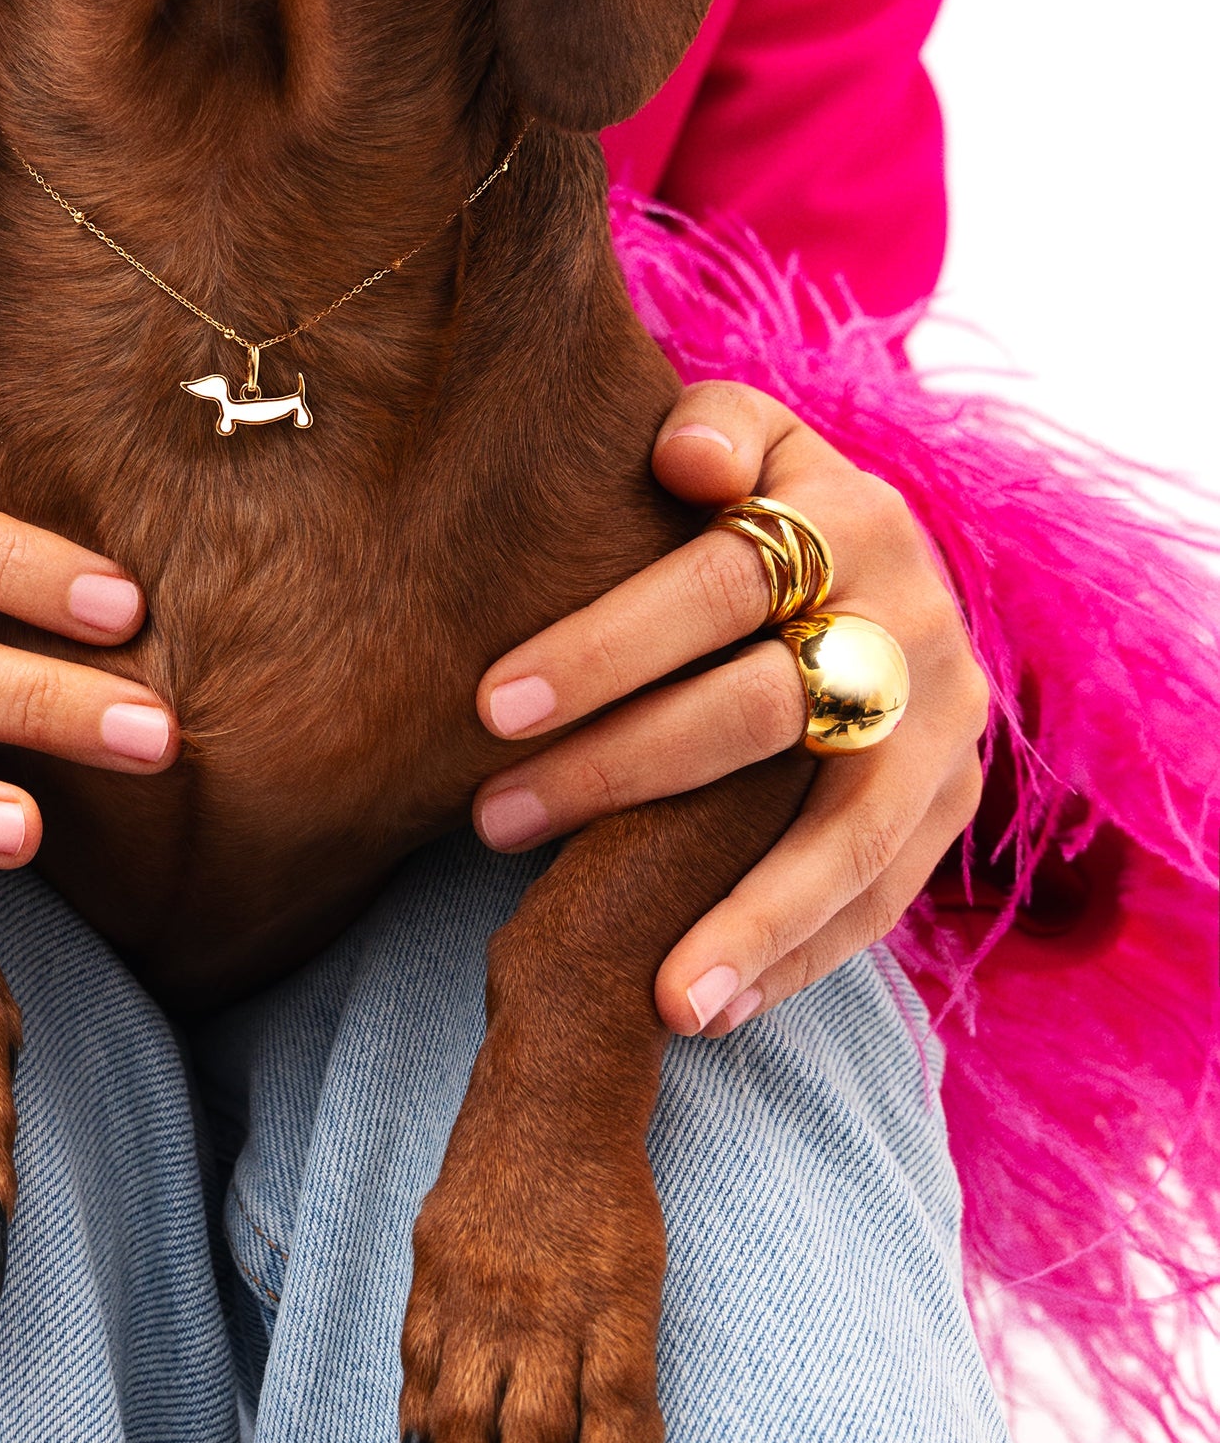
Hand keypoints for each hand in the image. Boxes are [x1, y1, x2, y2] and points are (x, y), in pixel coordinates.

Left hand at [471, 380, 987, 1036]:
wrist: (886, 572)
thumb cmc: (763, 503)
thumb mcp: (750, 440)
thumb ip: (712, 432)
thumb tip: (681, 455)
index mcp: (851, 521)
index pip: (720, 583)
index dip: (605, 644)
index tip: (489, 705)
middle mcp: (914, 624)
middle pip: (764, 710)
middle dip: (621, 771)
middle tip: (491, 820)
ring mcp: (946, 726)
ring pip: (848, 834)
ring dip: (753, 920)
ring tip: (664, 1001)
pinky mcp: (952, 806)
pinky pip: (879, 901)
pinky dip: (795, 959)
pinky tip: (710, 1010)